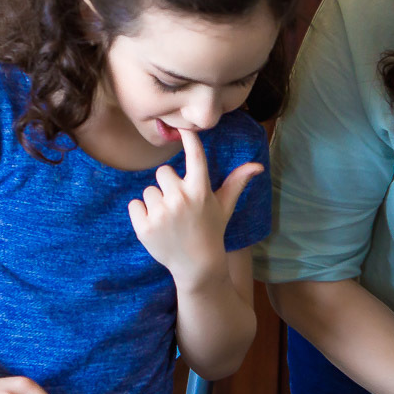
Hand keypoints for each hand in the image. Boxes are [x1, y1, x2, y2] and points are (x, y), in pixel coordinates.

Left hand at [128, 128, 262, 287]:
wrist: (197, 266)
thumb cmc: (211, 230)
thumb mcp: (224, 206)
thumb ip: (237, 182)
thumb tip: (258, 166)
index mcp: (200, 190)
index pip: (195, 156)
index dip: (189, 139)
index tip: (183, 128)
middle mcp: (180, 199)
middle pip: (163, 172)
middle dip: (168, 185)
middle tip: (179, 204)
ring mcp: (161, 213)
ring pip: (148, 190)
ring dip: (156, 202)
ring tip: (170, 220)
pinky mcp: (144, 227)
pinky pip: (135, 205)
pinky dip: (142, 214)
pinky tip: (157, 226)